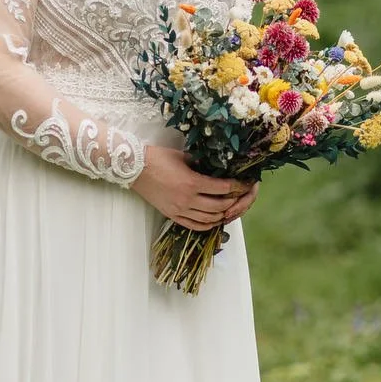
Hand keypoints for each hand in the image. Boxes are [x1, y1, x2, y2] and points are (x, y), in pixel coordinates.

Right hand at [132, 142, 258, 230]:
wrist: (135, 168)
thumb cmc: (158, 158)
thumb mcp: (184, 156)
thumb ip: (202, 163)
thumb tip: (218, 166)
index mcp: (193, 182)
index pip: (223, 188)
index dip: (237, 186)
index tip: (245, 184)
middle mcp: (188, 199)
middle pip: (219, 207)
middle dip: (233, 202)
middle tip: (240, 197)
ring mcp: (179, 209)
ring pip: (208, 219)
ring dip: (222, 216)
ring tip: (229, 209)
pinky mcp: (172, 215)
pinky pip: (194, 225)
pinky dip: (207, 225)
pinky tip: (214, 221)